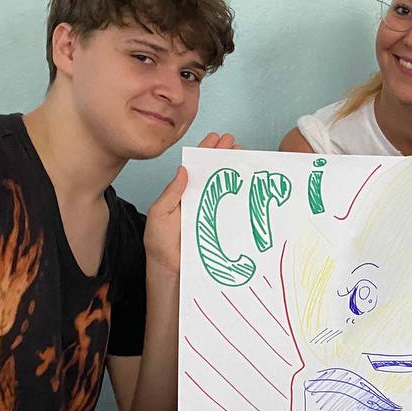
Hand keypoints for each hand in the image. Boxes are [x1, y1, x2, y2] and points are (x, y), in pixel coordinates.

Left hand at [144, 132, 238, 275]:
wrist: (172, 273)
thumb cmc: (161, 245)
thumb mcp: (160, 215)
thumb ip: (171, 193)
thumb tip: (183, 170)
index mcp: (184, 195)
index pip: (196, 168)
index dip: (206, 152)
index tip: (216, 137)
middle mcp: (201, 201)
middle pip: (215, 173)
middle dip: (225, 156)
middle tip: (234, 141)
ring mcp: (214, 214)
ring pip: (228, 187)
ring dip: (236, 171)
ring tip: (244, 155)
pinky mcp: (225, 228)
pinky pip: (236, 209)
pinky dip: (245, 195)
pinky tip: (251, 183)